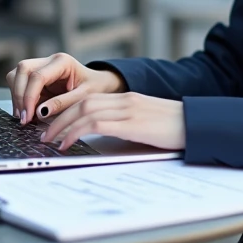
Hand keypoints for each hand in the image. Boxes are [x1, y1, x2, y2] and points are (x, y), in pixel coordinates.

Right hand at [6, 52, 124, 124]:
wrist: (99, 84)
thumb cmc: (94, 88)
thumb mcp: (84, 97)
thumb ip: (63, 103)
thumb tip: (39, 112)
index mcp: (62, 61)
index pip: (38, 76)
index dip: (29, 97)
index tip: (28, 116)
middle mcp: (49, 60)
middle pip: (22, 70)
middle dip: (19, 95)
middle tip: (24, 118)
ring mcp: (41, 67)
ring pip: (16, 75)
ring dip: (17, 96)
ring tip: (25, 117)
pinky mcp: (36, 77)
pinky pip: (19, 84)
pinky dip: (19, 98)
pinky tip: (27, 113)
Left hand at [41, 92, 185, 151]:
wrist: (198, 124)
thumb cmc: (177, 128)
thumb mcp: (147, 124)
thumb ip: (127, 125)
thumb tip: (105, 138)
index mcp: (128, 99)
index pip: (90, 99)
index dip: (69, 110)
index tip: (55, 124)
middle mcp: (125, 100)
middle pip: (82, 102)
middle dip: (59, 118)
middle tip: (44, 134)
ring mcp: (128, 109)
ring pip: (84, 111)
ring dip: (62, 126)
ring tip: (50, 140)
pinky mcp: (131, 122)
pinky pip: (95, 124)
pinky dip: (76, 132)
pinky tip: (67, 143)